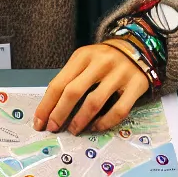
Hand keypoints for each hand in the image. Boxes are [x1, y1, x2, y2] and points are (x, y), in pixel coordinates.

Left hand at [33, 43, 150, 135]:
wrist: (137, 46)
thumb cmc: (103, 59)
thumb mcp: (84, 60)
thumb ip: (70, 78)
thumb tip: (51, 108)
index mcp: (83, 56)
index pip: (59, 83)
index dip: (47, 105)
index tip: (40, 122)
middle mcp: (101, 63)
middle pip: (73, 92)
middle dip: (59, 114)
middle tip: (53, 128)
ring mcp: (120, 73)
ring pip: (95, 102)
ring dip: (80, 120)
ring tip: (74, 130)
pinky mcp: (136, 85)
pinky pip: (119, 110)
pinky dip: (105, 122)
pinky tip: (96, 127)